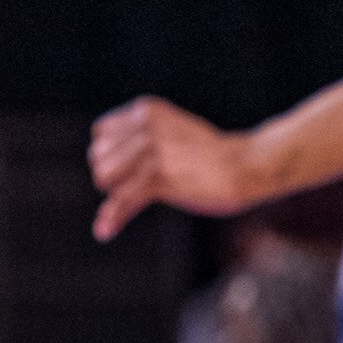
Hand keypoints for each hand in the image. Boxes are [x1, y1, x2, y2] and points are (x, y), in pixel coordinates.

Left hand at [88, 96, 257, 240]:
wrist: (245, 164)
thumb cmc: (209, 155)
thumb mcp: (170, 134)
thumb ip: (139, 142)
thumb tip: (101, 172)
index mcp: (146, 110)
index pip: (101, 132)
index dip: (110, 152)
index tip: (130, 166)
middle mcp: (145, 125)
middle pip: (97, 156)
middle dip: (112, 175)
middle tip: (142, 182)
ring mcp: (152, 150)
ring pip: (104, 177)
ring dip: (116, 193)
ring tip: (142, 196)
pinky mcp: (160, 176)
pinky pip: (124, 199)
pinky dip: (112, 217)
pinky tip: (104, 231)